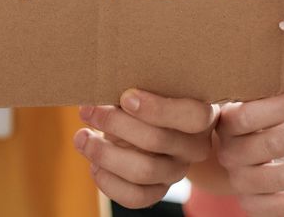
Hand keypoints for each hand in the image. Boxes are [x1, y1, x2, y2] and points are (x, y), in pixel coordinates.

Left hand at [74, 89, 217, 207]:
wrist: (147, 128)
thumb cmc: (146, 99)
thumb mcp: (148, 88)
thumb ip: (136, 88)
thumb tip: (102, 86)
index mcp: (201, 116)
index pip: (194, 115)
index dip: (158, 108)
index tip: (126, 96)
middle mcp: (194, 147)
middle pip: (158, 140)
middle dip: (115, 123)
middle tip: (87, 110)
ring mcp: (177, 172)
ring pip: (144, 171)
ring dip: (104, 153)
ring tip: (82, 138)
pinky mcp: (158, 191)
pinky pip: (135, 197)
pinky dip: (108, 181)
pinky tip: (94, 165)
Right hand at [215, 90, 283, 215]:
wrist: (247, 158)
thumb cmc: (263, 121)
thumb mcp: (259, 101)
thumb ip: (272, 85)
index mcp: (226, 124)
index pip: (249, 116)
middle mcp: (229, 155)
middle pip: (271, 145)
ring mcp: (241, 183)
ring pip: (283, 177)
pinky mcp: (257, 206)